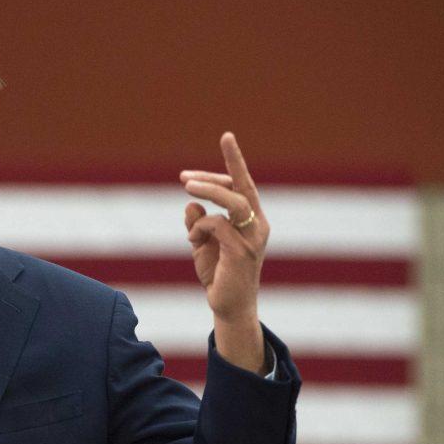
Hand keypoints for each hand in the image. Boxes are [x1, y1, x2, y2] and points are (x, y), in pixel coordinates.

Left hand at [180, 132, 268, 371]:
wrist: (228, 307)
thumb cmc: (218, 275)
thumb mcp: (202, 245)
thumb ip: (197, 223)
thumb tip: (190, 204)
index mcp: (252, 220)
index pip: (245, 184)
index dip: (234, 161)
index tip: (226, 137)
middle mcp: (258, 225)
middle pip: (242, 187)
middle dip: (220, 169)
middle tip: (184, 175)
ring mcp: (253, 237)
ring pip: (234, 201)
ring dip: (209, 190)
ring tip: (186, 185)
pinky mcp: (242, 250)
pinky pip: (217, 224)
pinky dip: (200, 227)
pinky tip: (192, 240)